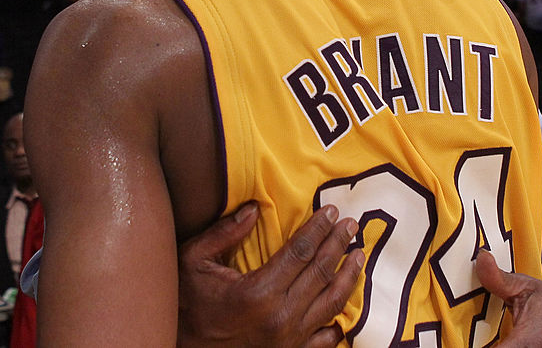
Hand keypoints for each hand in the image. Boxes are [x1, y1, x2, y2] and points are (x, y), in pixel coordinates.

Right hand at [178, 201, 363, 347]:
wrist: (182, 347)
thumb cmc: (186, 304)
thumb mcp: (193, 261)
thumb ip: (224, 233)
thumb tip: (254, 208)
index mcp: (257, 292)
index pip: (300, 251)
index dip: (318, 229)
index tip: (331, 211)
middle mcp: (279, 317)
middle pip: (320, 273)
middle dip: (339, 244)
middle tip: (352, 224)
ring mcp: (288, 340)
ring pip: (331, 304)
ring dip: (349, 278)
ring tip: (359, 256)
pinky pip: (324, 339)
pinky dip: (338, 322)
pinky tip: (347, 307)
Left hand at [475, 250, 541, 347]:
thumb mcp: (527, 286)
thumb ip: (499, 278)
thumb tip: (480, 258)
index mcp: (529, 341)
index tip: (462, 340)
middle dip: (485, 345)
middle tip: (471, 335)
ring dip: (495, 345)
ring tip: (487, 336)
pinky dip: (506, 347)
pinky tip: (499, 340)